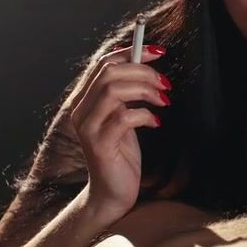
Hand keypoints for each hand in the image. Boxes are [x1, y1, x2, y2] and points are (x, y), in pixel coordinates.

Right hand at [62, 43, 170, 212]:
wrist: (113, 194)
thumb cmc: (121, 153)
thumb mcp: (123, 117)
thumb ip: (127, 95)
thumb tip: (146, 65)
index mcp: (85, 100)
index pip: (103, 64)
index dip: (131, 52)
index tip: (158, 53)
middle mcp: (81, 111)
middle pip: (108, 73)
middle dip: (142, 71)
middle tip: (165, 83)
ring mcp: (88, 128)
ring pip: (113, 91)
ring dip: (145, 90)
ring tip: (163, 101)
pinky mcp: (100, 146)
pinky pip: (124, 118)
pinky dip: (145, 115)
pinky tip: (156, 122)